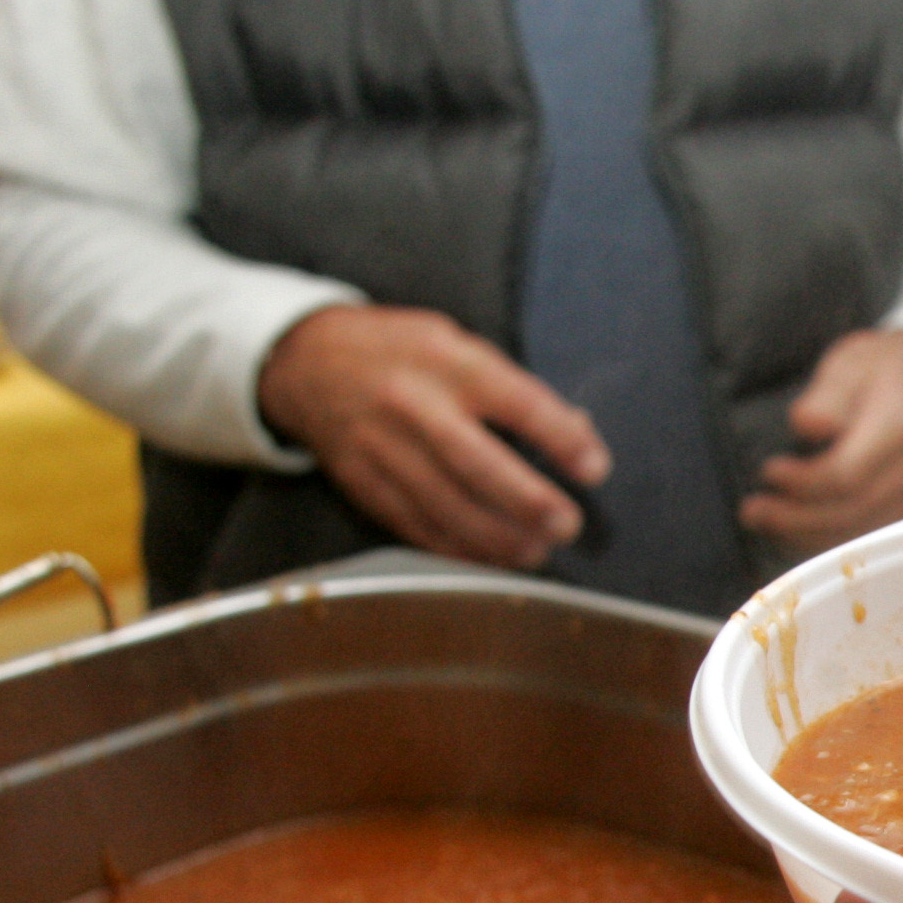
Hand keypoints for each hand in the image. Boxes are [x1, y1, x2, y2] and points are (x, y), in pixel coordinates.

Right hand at [256, 304, 609, 568]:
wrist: (306, 363)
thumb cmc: (402, 353)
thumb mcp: (457, 345)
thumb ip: (513, 389)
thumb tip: (577, 434)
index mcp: (447, 362)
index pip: (515, 401)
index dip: (560, 438)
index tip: (595, 468)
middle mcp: (412, 405)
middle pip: (475, 462)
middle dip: (527, 501)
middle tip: (567, 525)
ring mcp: (382, 448)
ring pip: (445, 505)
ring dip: (497, 537)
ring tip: (537, 551)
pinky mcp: (363, 483)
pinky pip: (415, 525)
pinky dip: (457, 548)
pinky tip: (490, 557)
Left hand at [742, 328, 902, 551]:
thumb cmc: (881, 370)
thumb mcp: (851, 364)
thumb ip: (827, 396)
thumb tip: (806, 426)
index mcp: (901, 425)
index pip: (847, 473)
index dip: (803, 482)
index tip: (769, 472)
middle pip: (850, 511)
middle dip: (795, 518)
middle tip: (751, 510)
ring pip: (857, 535)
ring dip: (804, 537)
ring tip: (762, 523)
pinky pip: (864, 539)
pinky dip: (824, 541)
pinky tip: (790, 532)